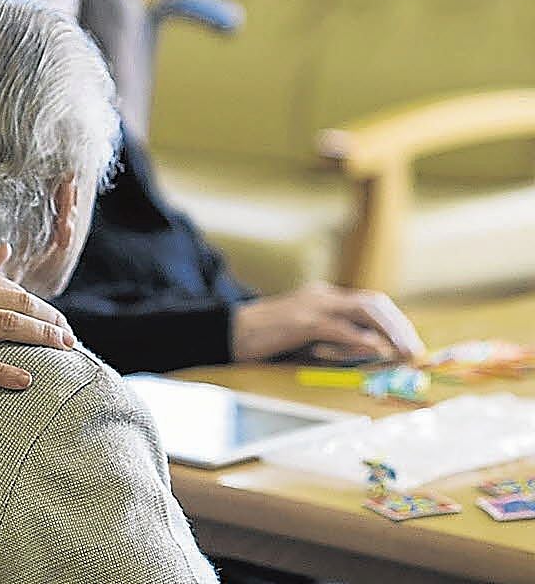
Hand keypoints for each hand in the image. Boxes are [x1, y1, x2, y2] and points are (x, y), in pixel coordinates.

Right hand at [0, 244, 75, 389]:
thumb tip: (5, 250)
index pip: (12, 288)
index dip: (39, 305)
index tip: (55, 320)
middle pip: (20, 307)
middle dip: (51, 322)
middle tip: (70, 339)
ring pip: (8, 328)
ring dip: (41, 339)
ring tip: (63, 352)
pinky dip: (4, 372)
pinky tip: (25, 381)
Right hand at [231, 281, 424, 362]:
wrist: (231, 331)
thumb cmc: (267, 340)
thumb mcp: (307, 339)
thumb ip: (337, 342)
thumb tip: (373, 352)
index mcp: (324, 297)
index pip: (370, 304)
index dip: (395, 323)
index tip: (411, 345)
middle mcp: (323, 296)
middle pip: (373, 303)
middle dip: (400, 326)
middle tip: (416, 351)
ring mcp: (312, 305)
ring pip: (364, 310)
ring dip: (390, 332)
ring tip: (405, 352)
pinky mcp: (302, 321)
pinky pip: (339, 328)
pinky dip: (361, 340)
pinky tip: (377, 351)